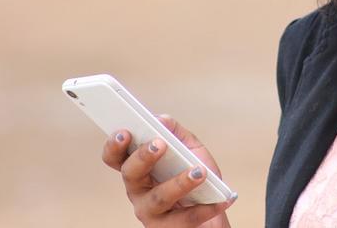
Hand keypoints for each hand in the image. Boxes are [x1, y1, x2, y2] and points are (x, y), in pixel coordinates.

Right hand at [101, 115, 234, 227]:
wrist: (213, 216)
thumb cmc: (198, 180)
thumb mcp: (190, 150)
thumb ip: (176, 132)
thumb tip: (161, 119)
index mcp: (139, 169)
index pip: (116, 157)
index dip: (114, 146)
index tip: (124, 132)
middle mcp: (138, 191)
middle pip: (130, 174)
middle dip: (143, 157)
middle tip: (160, 144)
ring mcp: (150, 212)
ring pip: (158, 197)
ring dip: (179, 183)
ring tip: (199, 172)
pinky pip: (186, 218)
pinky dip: (206, 207)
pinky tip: (222, 198)